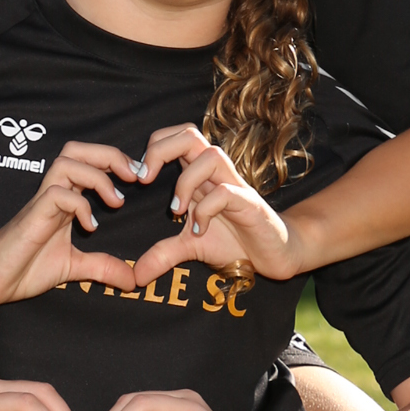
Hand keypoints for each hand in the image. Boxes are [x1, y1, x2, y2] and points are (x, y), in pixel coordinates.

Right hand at [0, 140, 145, 304]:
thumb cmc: (24, 268)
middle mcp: (54, 194)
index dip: (115, 162)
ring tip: (116, 202)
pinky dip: (80, 205)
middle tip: (133, 177)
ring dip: (98, 177)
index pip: (88, 161)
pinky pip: (57, 194)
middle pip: (77, 150)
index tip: (138, 180)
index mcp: (64, 200)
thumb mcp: (73, 268)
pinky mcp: (32, 216)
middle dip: (110, 155)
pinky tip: (90, 227)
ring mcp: (41, 203)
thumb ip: (101, 268)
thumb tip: (132, 281)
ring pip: (67, 163)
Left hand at [126, 125, 299, 289]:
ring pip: (211, 155)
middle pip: (190, 134)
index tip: (138, 178)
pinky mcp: (250, 204)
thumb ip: (163, 254)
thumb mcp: (191, 248)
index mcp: (200, 176)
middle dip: (161, 150)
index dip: (154, 148)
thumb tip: (136, 276)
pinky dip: (206, 209)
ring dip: (185, 181)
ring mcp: (235, 186)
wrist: (274, 254)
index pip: (176, 138)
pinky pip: (226, 192)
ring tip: (176, 210)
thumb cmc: (235, 241)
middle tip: (145, 179)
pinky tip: (200, 230)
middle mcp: (217, 174)